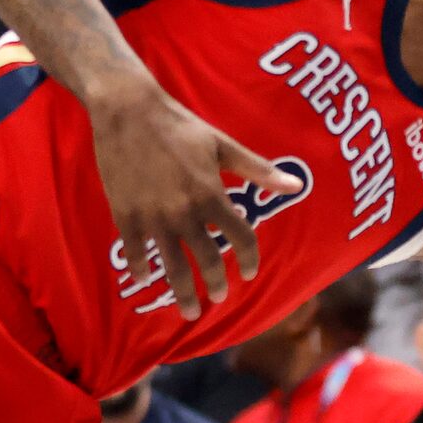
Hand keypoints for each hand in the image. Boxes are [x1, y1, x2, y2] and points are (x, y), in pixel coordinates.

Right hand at [88, 77, 299, 318]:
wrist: (128, 109)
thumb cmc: (179, 125)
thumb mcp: (222, 144)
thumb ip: (257, 169)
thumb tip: (296, 185)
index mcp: (212, 195)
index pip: (241, 237)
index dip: (249, 259)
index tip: (249, 273)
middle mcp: (185, 212)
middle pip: (206, 261)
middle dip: (215, 285)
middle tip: (217, 299)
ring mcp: (154, 217)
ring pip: (172, 267)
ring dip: (182, 294)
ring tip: (189, 312)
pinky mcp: (126, 215)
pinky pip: (135, 251)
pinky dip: (140, 269)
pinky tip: (144, 280)